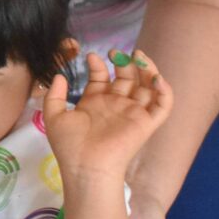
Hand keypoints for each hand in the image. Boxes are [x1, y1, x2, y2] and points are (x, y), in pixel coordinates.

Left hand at [43, 50, 173, 184]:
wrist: (85, 166)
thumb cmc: (69, 145)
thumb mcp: (54, 116)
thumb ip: (54, 95)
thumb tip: (59, 75)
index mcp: (95, 103)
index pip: (102, 78)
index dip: (99, 65)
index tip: (91, 56)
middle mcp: (115, 105)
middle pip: (127, 78)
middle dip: (124, 62)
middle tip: (116, 52)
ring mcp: (132, 113)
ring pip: (147, 86)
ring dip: (146, 69)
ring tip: (138, 55)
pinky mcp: (146, 123)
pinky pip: (163, 105)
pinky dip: (165, 91)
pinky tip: (156, 78)